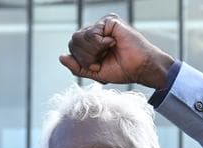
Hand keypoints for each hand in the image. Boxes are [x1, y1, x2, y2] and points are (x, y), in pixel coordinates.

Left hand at [59, 13, 174, 88]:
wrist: (140, 68)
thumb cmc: (122, 70)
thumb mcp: (94, 73)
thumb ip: (76, 67)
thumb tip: (61, 57)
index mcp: (91, 42)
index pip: (73, 46)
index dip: (80, 60)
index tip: (97, 67)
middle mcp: (96, 31)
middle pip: (73, 41)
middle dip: (85, 57)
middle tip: (100, 61)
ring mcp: (102, 25)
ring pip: (80, 37)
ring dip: (92, 52)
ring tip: (107, 52)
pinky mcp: (110, 20)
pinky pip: (91, 33)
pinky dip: (99, 44)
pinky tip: (112, 43)